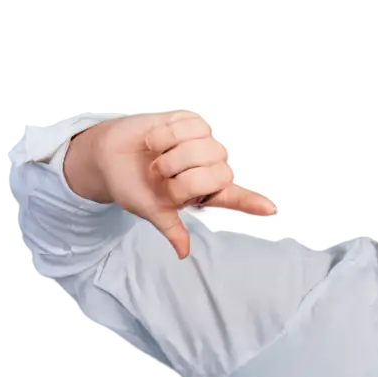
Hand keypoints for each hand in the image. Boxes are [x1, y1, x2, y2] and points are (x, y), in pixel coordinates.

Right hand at [73, 110, 276, 258]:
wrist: (108, 158)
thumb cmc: (133, 187)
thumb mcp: (151, 211)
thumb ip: (170, 229)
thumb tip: (183, 254)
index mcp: (203, 195)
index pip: (233, 200)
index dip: (250, 203)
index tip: (269, 209)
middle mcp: (208, 170)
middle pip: (217, 171)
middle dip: (181, 175)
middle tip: (159, 175)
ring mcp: (201, 145)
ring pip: (204, 147)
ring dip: (171, 154)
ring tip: (156, 157)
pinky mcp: (189, 122)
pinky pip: (189, 125)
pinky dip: (166, 133)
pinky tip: (156, 139)